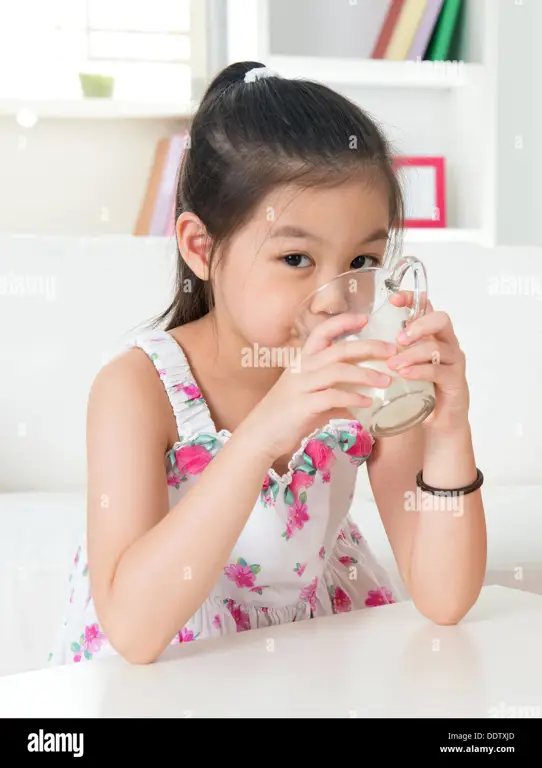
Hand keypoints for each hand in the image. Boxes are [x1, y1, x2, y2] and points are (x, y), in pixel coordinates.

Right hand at [244, 313, 397, 460]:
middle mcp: (301, 368)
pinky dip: (354, 397)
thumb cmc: (286, 414)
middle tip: (392, 350)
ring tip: (386, 380)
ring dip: (366, 374)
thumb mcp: (308, 394)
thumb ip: (331, 389)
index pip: (322, 332)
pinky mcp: (304, 405)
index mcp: (301, 360)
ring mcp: (301, 386)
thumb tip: (361, 393)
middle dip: (368, 347)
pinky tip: (368, 402)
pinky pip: (333, 396)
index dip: (343, 322)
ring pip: (338, 370)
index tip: (366, 318)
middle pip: (338, 349)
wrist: (260, 435)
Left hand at [385, 292, 469, 432]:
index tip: (393, 300)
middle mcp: (446, 343)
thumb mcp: (402, 365)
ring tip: (393, 364)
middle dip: (418, 325)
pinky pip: (439, 371)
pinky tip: (405, 375)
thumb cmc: (418, 388)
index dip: (412, 299)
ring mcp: (453, 361)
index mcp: (432, 334)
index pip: (427, 307)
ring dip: (411, 353)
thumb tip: (353, 342)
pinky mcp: (455, 381)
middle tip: (398, 338)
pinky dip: (420, 371)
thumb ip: (387, 352)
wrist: (440, 419)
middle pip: (441, 320)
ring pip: (436, 347)